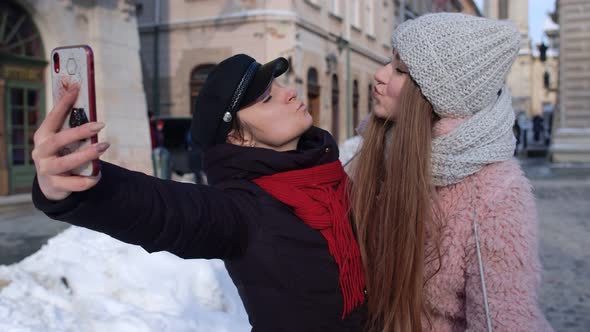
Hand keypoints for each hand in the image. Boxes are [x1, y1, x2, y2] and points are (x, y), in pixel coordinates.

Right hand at [32, 86, 109, 200]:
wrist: (51, 185)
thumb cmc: (61, 155)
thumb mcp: (62, 141)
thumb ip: (72, 128)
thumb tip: (87, 104)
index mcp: (43, 137)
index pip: (52, 117)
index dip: (64, 103)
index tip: (76, 88)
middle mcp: (41, 152)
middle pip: (58, 141)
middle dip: (80, 132)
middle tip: (100, 125)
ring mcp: (47, 170)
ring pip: (66, 163)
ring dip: (87, 155)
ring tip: (104, 147)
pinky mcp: (56, 186)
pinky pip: (76, 183)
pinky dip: (90, 179)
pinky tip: (98, 174)